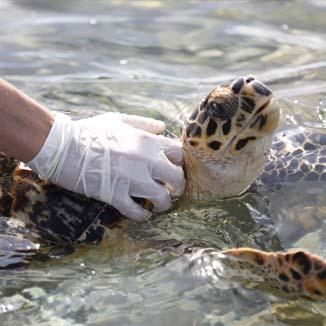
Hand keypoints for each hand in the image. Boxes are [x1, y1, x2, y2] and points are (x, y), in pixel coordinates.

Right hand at [27, 112, 184, 219]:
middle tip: (172, 190)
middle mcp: (145, 160)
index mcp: (147, 141)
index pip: (179, 154)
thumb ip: (143, 123)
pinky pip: (137, 211)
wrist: (63, 146)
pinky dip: (143, 215)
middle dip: (178, 186)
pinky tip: (143, 214)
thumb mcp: (119, 120)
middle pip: (177, 178)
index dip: (180, 164)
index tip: (174, 169)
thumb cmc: (91, 131)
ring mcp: (131, 179)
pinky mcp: (116, 194)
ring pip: (162, 198)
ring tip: (159, 204)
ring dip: (164, 204)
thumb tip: (162, 127)